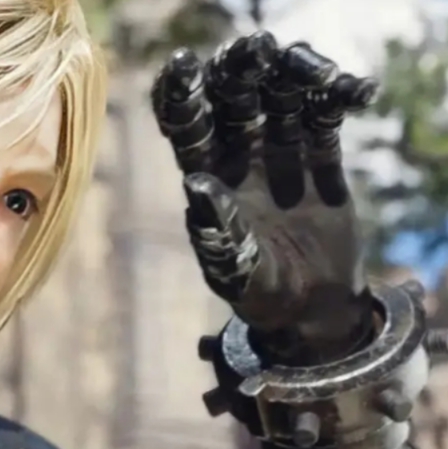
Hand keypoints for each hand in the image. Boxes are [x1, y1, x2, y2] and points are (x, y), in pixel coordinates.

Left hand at [151, 32, 379, 364]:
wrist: (311, 308)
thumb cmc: (259, 293)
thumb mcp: (234, 268)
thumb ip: (217, 229)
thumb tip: (195, 185)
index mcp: (205, 173)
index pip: (186, 123)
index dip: (181, 92)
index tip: (183, 64)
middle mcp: (237, 154)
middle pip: (233, 96)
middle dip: (241, 69)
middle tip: (257, 49)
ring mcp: (278, 153)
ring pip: (281, 98)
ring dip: (295, 75)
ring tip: (317, 72)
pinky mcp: (319, 158)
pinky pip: (325, 118)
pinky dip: (339, 98)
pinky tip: (357, 91)